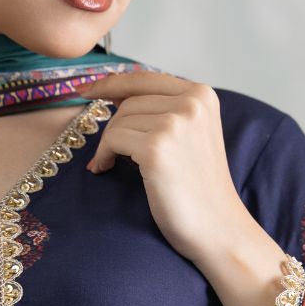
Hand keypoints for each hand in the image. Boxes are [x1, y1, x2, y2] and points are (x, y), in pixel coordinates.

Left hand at [82, 70, 249, 266]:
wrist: (218, 227)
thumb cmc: (200, 186)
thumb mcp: (192, 133)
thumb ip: (163, 108)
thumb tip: (114, 93)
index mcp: (203, 95)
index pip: (146, 78)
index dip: (113, 83)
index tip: (87, 90)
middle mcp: (192, 103)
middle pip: (130, 101)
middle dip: (114, 127)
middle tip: (110, 153)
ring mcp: (175, 124)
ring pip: (119, 120)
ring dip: (109, 144)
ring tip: (113, 163)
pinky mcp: (157, 148)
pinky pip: (112, 140)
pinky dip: (103, 155)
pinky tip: (105, 168)